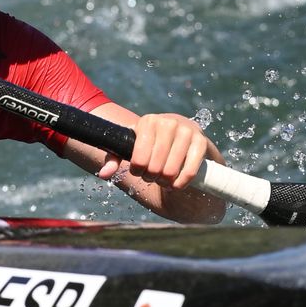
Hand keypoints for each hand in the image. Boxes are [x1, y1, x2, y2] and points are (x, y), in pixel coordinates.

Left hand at [98, 112, 216, 190]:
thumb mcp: (132, 146)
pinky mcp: (201, 141)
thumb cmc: (151, 143)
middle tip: (152, 177)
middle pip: (155, 166)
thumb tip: (104, 174)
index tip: (139, 171)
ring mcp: (187, 131)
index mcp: (148, 122)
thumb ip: (114, 158)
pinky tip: (176, 184)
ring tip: (163, 180)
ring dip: (165, 182)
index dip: (137, 171)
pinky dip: (181, 183)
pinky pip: (189, 171)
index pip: (138, 157)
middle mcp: (168, 123)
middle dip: (151, 177)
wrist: (180, 134)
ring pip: (171, 170)